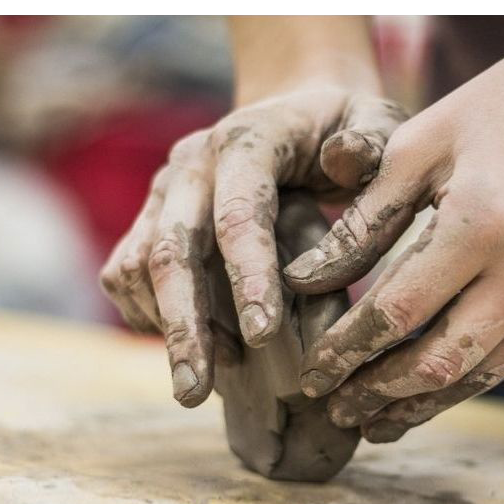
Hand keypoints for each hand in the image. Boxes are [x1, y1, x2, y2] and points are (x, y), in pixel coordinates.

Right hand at [99, 86, 406, 405]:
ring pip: (137, 266)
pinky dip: (148, 317)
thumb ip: (371, 142)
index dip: (248, 276)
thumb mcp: (376, 121)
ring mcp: (163, 193)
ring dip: (165, 329)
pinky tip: (191, 350)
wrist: (294, 110)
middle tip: (194, 393)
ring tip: (201, 384)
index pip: (239, 214)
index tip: (263, 338)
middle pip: (171, 249)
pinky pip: (126, 274)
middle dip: (184, 326)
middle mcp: (191, 165)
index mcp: (248, 141)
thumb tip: (342, 161)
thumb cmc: (345, 128)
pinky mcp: (148, 219)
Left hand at [283, 26, 503, 441]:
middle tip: (336, 410)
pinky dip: (471, 378)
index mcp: (483, 221)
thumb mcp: (421, 144)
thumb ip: (363, 220)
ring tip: (378, 422)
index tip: (310, 375)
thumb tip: (303, 282)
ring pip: (483, 374)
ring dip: (425, 403)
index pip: (397, 312)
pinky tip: (435, 388)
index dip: (345, 351)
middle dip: (379, 393)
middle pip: (439, 361)